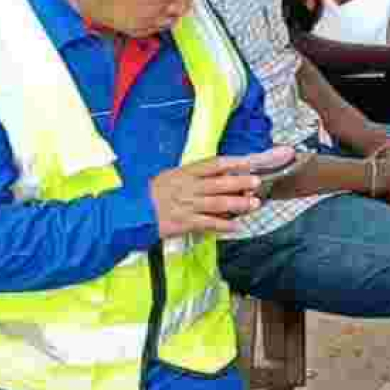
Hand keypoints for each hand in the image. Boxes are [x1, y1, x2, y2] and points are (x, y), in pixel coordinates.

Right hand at [149, 149, 291, 237]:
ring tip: (254, 204)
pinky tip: (236, 226)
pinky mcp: (184, 223)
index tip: (248, 163)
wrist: (133, 212)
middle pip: (219, 183)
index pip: (213, 164)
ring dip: (237, 204)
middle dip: (240, 183)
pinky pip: (208, 223)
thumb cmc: (154, 193)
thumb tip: (220, 174)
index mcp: (185, 173)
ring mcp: (187, 206)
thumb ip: (194, 175)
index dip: (233, 163)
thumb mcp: (172, 176)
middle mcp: (188, 188)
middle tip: (257, 182)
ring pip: (217, 204)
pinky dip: (223, 225)